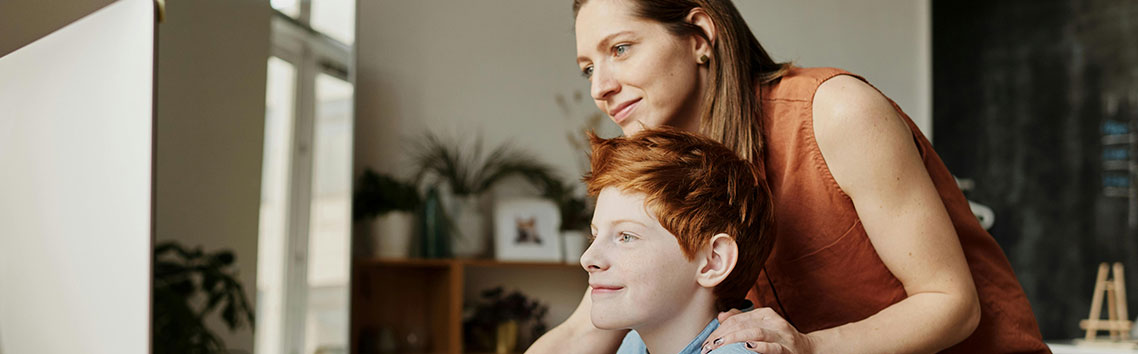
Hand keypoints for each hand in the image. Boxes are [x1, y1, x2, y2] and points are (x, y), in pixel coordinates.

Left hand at [700, 307, 815, 353]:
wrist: (807, 350)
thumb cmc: (780, 340)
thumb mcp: (763, 326)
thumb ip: (742, 320)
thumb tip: (721, 316)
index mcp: (766, 314)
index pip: (737, 318)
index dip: (720, 329)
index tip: (707, 342)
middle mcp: (774, 322)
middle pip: (743, 325)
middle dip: (723, 335)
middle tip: (709, 346)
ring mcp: (782, 336)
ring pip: (756, 333)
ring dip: (735, 339)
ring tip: (720, 345)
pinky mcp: (788, 350)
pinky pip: (772, 348)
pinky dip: (759, 347)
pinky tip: (747, 347)